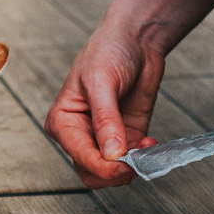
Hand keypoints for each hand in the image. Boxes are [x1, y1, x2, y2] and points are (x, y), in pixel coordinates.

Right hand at [44, 0, 213, 188]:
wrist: (136, 40)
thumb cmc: (108, 52)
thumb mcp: (102, 82)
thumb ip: (106, 120)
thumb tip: (111, 154)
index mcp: (63, 122)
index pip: (80, 156)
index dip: (102, 166)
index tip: (123, 164)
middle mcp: (79, 134)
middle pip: (91, 172)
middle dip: (114, 172)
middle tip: (135, 160)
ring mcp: (103, 138)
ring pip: (110, 173)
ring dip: (130, 168)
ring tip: (144, 148)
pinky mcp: (126, 138)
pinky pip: (131, 162)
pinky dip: (143, 160)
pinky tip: (150, 143)